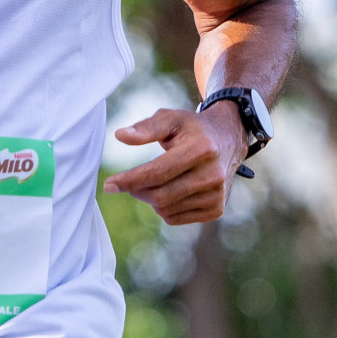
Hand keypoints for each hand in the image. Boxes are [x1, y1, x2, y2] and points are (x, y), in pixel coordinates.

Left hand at [101, 105, 247, 224]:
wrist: (228, 141)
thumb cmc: (192, 129)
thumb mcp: (171, 119)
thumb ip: (145, 127)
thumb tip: (120, 135)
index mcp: (201, 150)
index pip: (157, 172)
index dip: (130, 180)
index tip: (108, 185)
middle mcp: (212, 175)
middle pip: (160, 195)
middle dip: (136, 190)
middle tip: (127, 182)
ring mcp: (216, 195)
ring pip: (166, 209)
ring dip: (150, 198)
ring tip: (153, 181)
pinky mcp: (216, 209)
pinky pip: (176, 218)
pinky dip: (163, 208)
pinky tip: (168, 191)